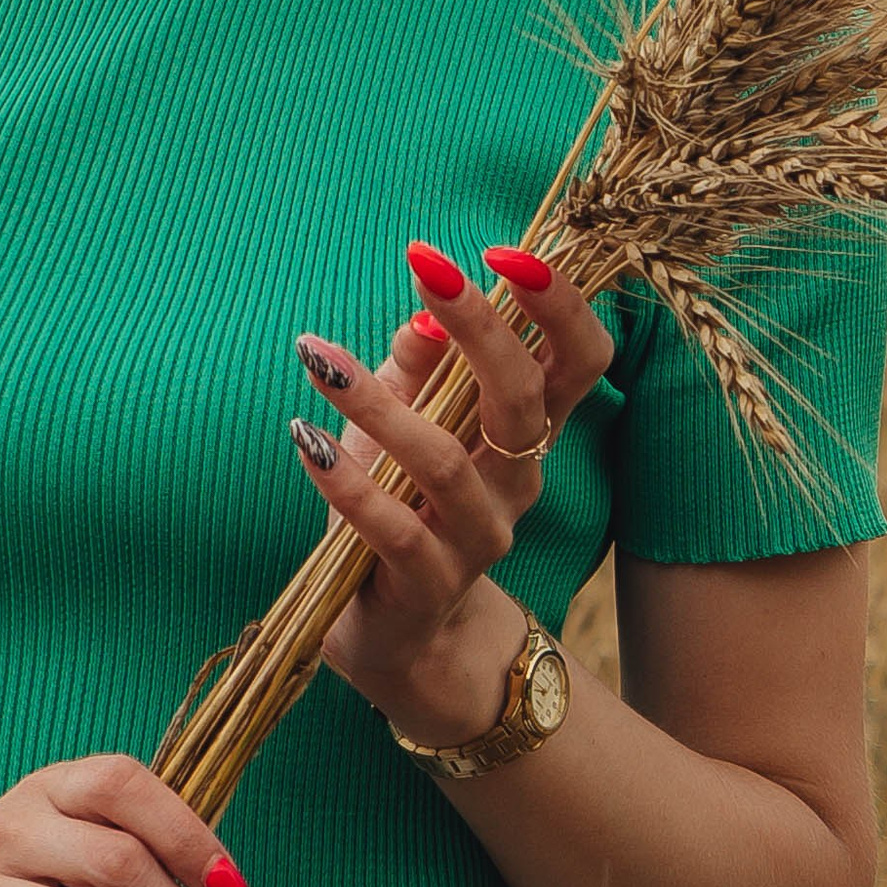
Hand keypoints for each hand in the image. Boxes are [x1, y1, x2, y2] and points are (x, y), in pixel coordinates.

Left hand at [298, 238, 613, 747]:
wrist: (403, 634)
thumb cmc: (404, 504)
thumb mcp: (410, 422)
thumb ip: (421, 365)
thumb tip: (425, 302)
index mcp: (528, 432)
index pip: (581, 360)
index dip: (560, 305)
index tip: (506, 251)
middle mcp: (520, 481)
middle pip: (528, 398)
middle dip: (483, 326)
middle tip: (430, 267)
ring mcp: (480, 538)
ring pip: (449, 463)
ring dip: (383, 404)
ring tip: (321, 359)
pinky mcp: (429, 586)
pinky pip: (394, 532)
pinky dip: (349, 484)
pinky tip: (305, 441)